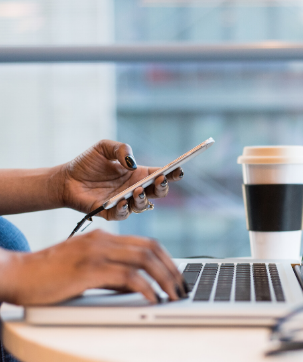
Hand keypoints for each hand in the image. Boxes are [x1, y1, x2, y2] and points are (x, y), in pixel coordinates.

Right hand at [0, 230, 185, 304]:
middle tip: (181, 288)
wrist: (16, 274)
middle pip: (151, 248)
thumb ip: (112, 273)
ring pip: (144, 259)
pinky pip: (127, 276)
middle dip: (172, 269)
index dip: (167, 259)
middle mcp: (103, 240)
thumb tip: (138, 286)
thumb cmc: (48, 275)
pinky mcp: (88, 269)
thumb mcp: (86, 269)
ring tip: (173, 295)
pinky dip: (145, 288)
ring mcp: (96, 252)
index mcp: (104, 238)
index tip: (177, 276)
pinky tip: (152, 298)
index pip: (147, 243)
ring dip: (164, 278)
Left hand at [58, 139, 183, 219]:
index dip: (172, 173)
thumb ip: (121, 149)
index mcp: (138, 174)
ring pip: (143, 206)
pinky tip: (122, 201)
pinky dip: (124, 209)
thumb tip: (132, 163)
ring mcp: (124, 202)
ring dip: (143, 199)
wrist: (65, 179)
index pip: (161, 175)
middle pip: (157, 193)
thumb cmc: (87, 163)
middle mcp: (135, 190)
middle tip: (160, 180)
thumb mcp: (104, 147)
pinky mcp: (110, 213)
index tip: (179, 169)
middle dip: (162, 187)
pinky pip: (122, 215)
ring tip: (137, 190)